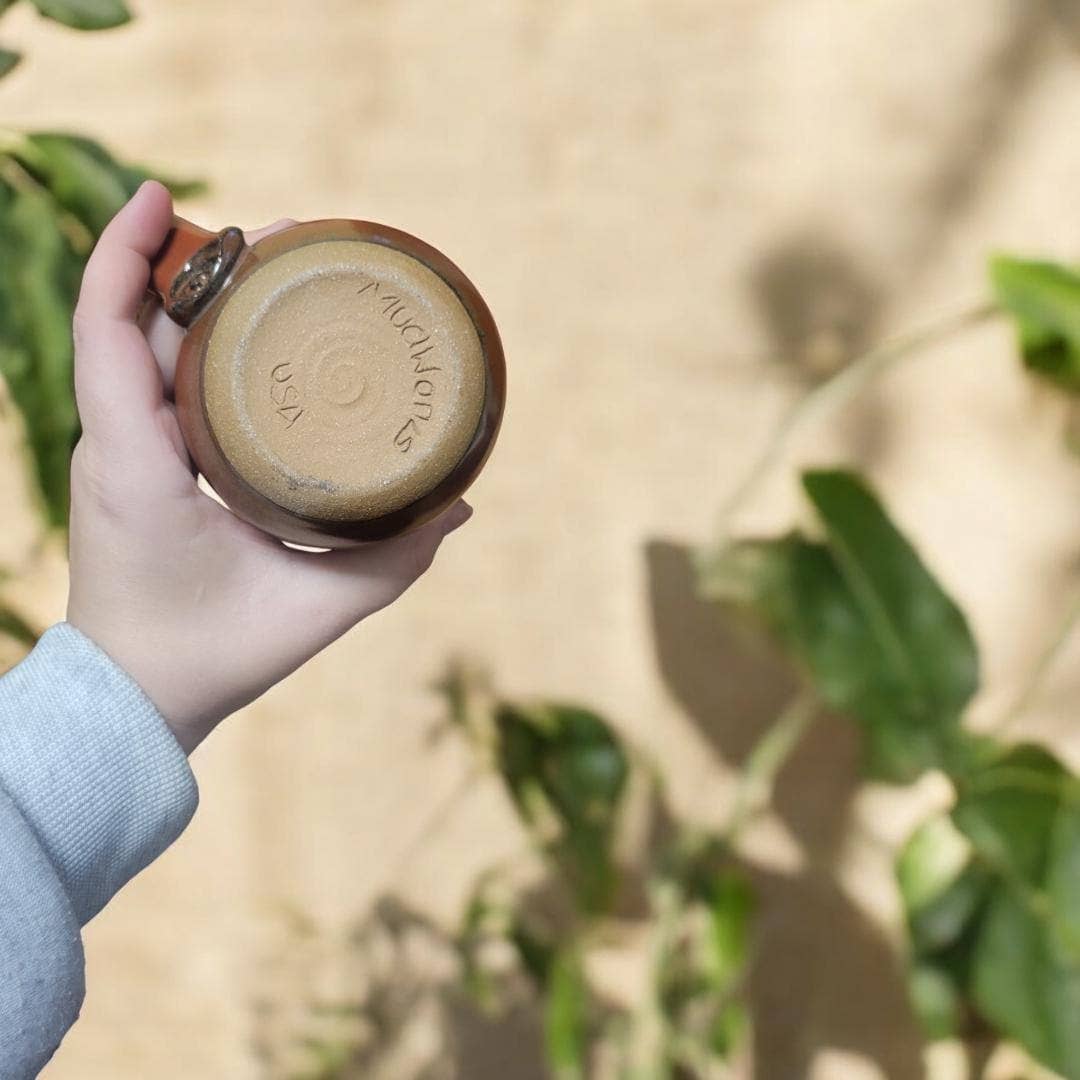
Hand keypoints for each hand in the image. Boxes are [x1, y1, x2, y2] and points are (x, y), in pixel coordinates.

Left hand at [66, 182, 470, 752]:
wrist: (140, 695)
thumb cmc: (211, 653)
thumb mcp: (314, 610)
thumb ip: (393, 559)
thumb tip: (461, 503)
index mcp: (136, 465)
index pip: (107, 333)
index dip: (122, 254)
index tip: (157, 193)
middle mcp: (115, 446)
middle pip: (132, 322)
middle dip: (185, 260)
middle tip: (274, 231)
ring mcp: (119, 455)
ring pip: (140, 349)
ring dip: (189, 298)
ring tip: (266, 267)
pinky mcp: (136, 467)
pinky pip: (151, 383)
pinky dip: (187, 342)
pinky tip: (244, 335)